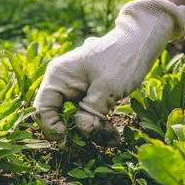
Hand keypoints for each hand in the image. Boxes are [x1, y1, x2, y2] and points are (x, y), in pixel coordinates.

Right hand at [33, 0, 184, 145]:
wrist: (141, 40)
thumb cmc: (122, 58)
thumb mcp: (107, 88)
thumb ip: (90, 113)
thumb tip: (81, 133)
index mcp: (58, 77)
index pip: (42, 111)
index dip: (53, 130)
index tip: (72, 143)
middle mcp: (61, 83)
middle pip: (57, 117)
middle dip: (75, 133)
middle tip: (92, 145)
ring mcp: (74, 88)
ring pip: (74, 119)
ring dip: (92, 132)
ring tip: (112, 139)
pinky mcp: (87, 93)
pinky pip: (86, 114)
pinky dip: (99, 126)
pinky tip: (113, 136)